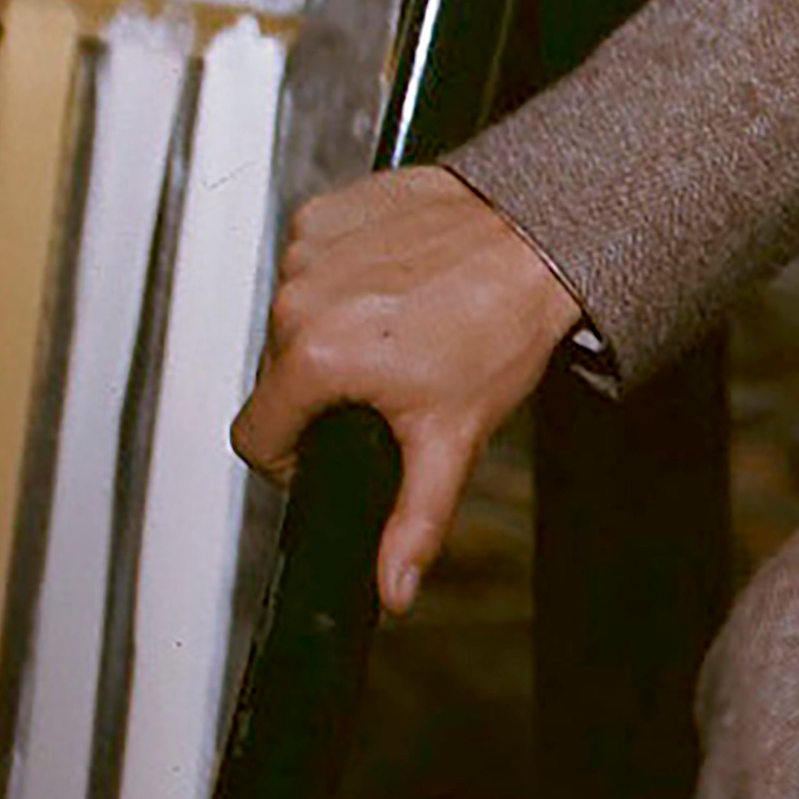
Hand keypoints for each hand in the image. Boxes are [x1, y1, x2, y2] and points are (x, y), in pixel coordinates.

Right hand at [233, 165, 586, 615]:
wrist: (542, 236)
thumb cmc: (503, 324)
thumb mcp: (453, 437)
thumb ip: (412, 523)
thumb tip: (393, 589)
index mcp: (315, 354)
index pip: (256, 435)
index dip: (291, 456)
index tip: (331, 444)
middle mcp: (299, 295)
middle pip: (278, 376)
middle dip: (324, 391)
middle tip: (391, 383)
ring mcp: (311, 245)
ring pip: (293, 318)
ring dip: (333, 330)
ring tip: (401, 330)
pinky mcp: (329, 210)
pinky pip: (312, 261)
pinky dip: (345, 276)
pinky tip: (395, 284)